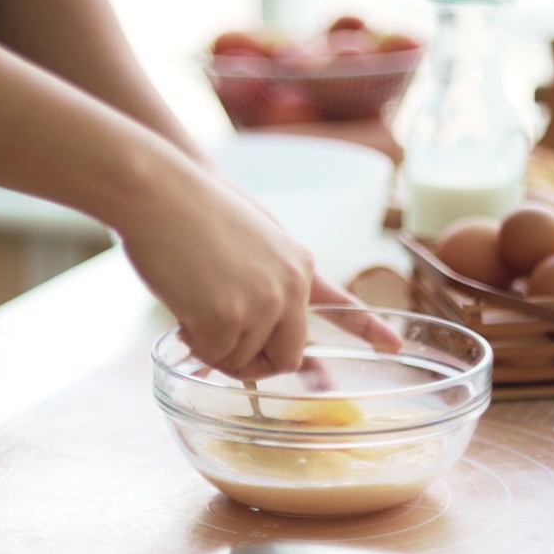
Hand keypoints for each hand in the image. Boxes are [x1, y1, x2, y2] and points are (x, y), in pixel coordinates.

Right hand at [118, 172, 402, 380]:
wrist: (160, 189)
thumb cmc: (192, 206)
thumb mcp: (253, 235)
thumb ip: (270, 274)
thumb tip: (262, 320)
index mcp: (300, 265)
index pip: (341, 307)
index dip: (367, 329)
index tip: (393, 348)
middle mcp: (291, 287)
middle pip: (285, 357)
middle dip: (254, 363)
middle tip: (220, 346)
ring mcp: (262, 304)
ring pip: (242, 361)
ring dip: (215, 348)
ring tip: (192, 307)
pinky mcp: (227, 318)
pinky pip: (214, 356)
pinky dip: (194, 343)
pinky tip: (182, 309)